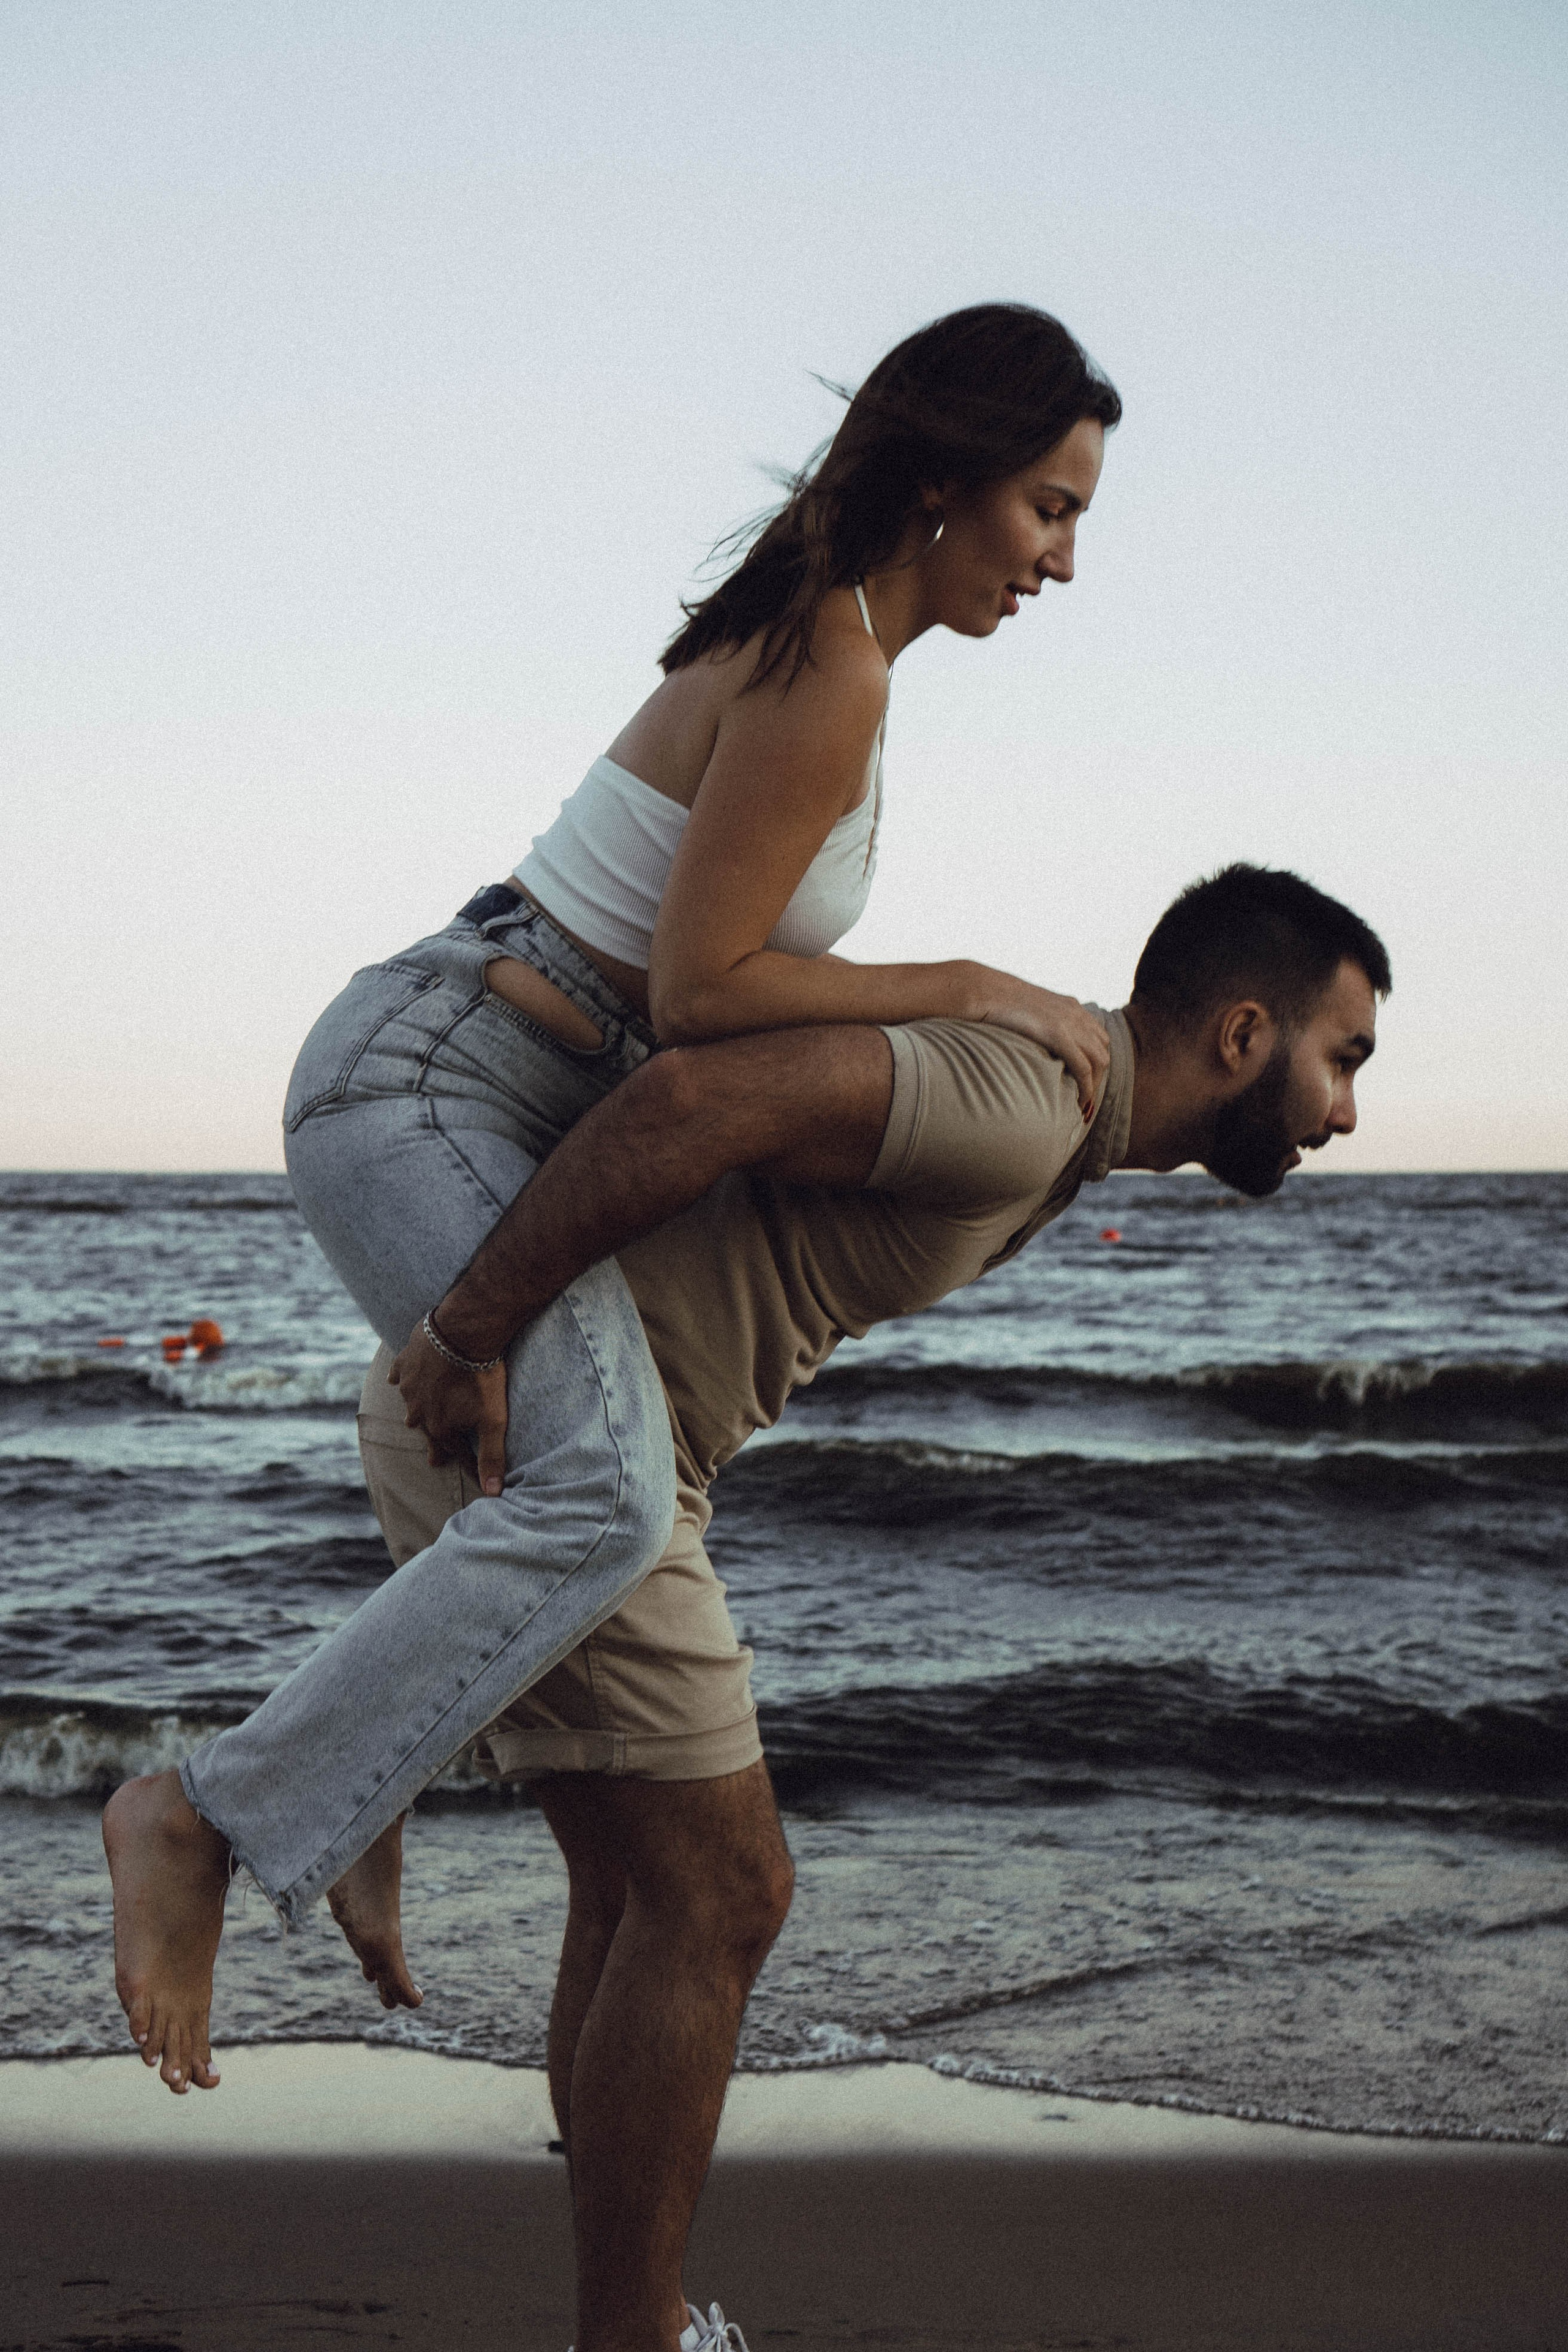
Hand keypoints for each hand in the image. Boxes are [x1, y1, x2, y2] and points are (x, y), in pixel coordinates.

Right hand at [388, 1321, 508, 1497]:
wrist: (464, 1333)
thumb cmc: (482, 1377)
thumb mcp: (493, 1420)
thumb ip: (492, 1456)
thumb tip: (493, 1493)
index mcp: (439, 1428)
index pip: (455, 1452)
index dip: (465, 1462)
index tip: (470, 1474)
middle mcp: (418, 1411)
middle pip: (429, 1432)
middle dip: (436, 1445)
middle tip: (435, 1460)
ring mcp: (409, 1386)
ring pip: (411, 1404)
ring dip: (418, 1411)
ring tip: (417, 1418)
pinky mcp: (405, 1361)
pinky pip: (399, 1374)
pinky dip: (401, 1379)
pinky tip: (397, 1380)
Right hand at [958, 965, 1110, 1116]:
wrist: (985, 989)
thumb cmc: (997, 1001)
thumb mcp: (1028, 1008)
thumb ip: (1041, 1021)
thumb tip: (1036, 1039)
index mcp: (1070, 1006)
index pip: (1097, 1036)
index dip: (1094, 1060)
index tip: (1084, 1079)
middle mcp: (1076, 1013)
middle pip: (1102, 1049)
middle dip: (1098, 1075)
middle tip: (1083, 1095)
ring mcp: (1069, 1023)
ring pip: (1099, 1060)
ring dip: (1094, 1084)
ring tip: (1081, 1102)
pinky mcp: (1058, 1034)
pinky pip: (1083, 1067)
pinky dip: (1086, 1087)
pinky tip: (1079, 1101)